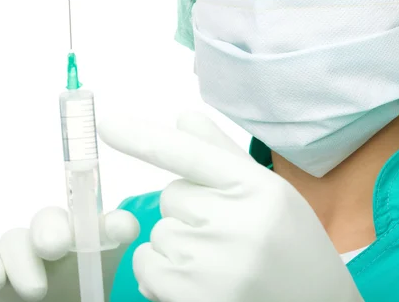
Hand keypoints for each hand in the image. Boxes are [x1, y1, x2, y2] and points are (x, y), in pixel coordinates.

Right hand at [0, 207, 138, 301]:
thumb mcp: (88, 300)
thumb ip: (99, 289)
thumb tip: (110, 279)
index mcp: (86, 251)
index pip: (106, 227)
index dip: (116, 224)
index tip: (124, 231)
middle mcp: (52, 243)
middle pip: (53, 218)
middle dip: (56, 229)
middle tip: (57, 249)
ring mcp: (14, 251)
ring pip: (16, 236)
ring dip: (24, 259)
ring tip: (35, 291)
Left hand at [98, 111, 362, 301]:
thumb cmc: (292, 246)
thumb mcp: (271, 195)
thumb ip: (223, 154)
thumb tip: (183, 116)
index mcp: (259, 189)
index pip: (192, 154)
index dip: (145, 138)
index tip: (106, 123)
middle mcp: (236, 224)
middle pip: (171, 195)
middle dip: (190, 210)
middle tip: (228, 233)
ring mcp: (213, 265)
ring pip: (158, 233)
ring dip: (178, 246)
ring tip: (222, 265)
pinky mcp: (192, 298)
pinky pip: (147, 268)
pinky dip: (163, 276)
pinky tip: (203, 284)